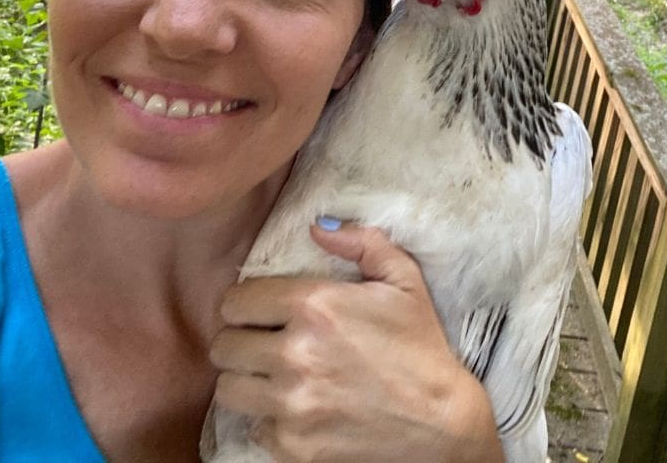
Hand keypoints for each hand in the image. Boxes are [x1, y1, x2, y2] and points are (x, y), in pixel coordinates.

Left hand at [210, 221, 504, 462]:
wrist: (443, 428)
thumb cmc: (421, 349)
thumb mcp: (403, 280)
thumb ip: (360, 241)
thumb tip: (317, 225)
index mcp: (314, 305)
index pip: (235, 301)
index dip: (244, 304)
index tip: (259, 311)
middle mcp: (295, 354)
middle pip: (223, 345)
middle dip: (240, 341)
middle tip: (261, 343)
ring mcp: (292, 405)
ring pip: (228, 388)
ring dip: (245, 380)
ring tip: (269, 376)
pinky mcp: (294, 448)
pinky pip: (253, 427)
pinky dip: (268, 419)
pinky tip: (294, 408)